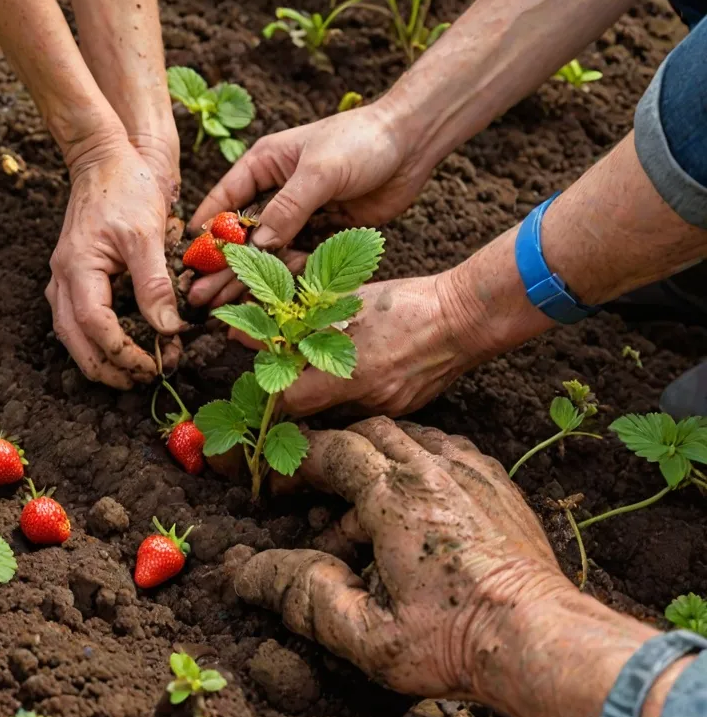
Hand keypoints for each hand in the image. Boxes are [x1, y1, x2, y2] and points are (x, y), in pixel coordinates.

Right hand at [47, 136, 182, 388]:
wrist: (104, 159)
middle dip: (109, 368)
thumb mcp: (147, 234)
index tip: (154, 365)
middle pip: (75, 341)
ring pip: (72, 336)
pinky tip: (125, 347)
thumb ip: (155, 284)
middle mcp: (63, 278)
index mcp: (77, 267)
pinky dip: (99, 341)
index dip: (123, 352)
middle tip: (145, 380)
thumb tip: (168, 329)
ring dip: (102, 359)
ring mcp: (64, 279)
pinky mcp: (75, 278)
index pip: (94, 326)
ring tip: (136, 372)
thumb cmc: (126, 188)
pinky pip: (78, 321)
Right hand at [188, 107, 425, 306]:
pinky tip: (263, 301)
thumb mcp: (319, 171)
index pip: (225, 201)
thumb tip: (259, 245)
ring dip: (245, 280)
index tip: (187, 261)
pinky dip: (281, 280)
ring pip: (266, 253)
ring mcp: (300, 214)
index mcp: (265, 165)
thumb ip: (288, 208)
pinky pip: (296, 260)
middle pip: (242, 235)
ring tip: (218, 308)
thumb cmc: (361, 142)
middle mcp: (276, 191)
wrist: (412, 143)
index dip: (206, 232)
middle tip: (197, 296)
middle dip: (220, 266)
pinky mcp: (324, 232)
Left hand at [210, 274, 479, 416]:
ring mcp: (386, 411)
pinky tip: (359, 368)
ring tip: (326, 364)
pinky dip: (351, 394)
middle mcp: (365, 401)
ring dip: (323, 394)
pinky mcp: (402, 411)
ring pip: (335, 414)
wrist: (465, 319)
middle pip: (309, 413)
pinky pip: (362, 410)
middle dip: (294, 392)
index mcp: (349, 373)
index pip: (288, 400)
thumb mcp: (347, 302)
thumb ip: (300, 321)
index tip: (267, 368)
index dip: (271, 385)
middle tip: (290, 367)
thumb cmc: (405, 303)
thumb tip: (252, 331)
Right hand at [235, 419, 571, 698]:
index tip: (277, 483)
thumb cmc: (454, 642)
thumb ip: (304, 596)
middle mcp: (432, 470)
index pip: (332, 450)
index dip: (297, 461)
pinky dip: (419, 462)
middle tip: (313, 490)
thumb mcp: (366, 634)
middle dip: (334, 453)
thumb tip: (248, 573)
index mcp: (394, 497)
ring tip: (362, 505)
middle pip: (369, 433)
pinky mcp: (497, 485)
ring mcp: (470, 473)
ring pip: (410, 435)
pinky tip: (414, 501)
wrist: (541, 641)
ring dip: (377, 457)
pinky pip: (448, 450)